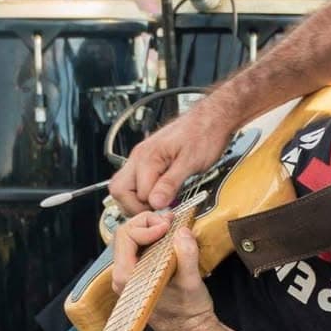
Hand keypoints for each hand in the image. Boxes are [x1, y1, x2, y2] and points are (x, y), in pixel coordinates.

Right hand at [108, 99, 236, 213]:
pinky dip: (143, 191)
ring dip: (137, 199)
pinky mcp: (149, 159)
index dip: (151, 207)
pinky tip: (159, 193)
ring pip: (124, 185)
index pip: (136, 194)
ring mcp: (142, 157)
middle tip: (156, 211)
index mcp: (148, 157)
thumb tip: (156, 202)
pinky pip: (135, 180)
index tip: (166, 211)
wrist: (212, 119)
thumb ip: (171, 183)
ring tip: (158, 204)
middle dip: (134, 206)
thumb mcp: (191, 163)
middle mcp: (140, 156)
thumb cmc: (205, 134)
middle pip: (119, 189)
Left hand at [111, 213, 231, 330]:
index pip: (125, 236)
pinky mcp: (139, 276)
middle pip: (126, 235)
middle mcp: (122, 276)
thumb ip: (185, 254)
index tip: (169, 226)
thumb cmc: (188, 313)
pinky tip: (170, 238)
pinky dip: (154, 239)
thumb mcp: (190, 281)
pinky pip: (140, 249)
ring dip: (151, 229)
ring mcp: (130, 276)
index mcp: (127, 278)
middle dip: (148, 223)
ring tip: (172, 228)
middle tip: (171, 222)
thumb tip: (182, 231)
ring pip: (132, 240)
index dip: (147, 225)